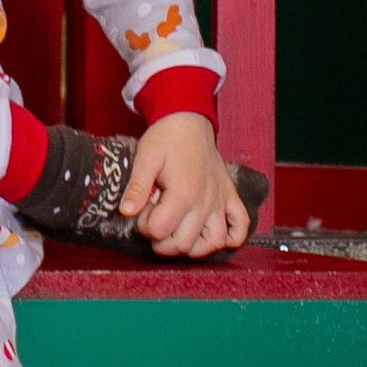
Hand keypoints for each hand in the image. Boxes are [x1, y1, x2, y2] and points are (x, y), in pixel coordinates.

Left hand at [119, 113, 249, 260]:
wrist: (188, 118)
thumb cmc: (166, 137)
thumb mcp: (146, 158)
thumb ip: (137, 187)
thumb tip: (126, 211)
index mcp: (183, 193)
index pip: (160, 230)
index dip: (144, 227)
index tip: (142, 212)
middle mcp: (205, 202)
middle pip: (184, 243)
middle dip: (163, 242)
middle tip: (155, 223)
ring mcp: (220, 201)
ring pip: (214, 243)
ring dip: (194, 248)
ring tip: (178, 235)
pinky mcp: (229, 196)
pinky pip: (240, 226)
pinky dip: (232, 238)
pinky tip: (213, 235)